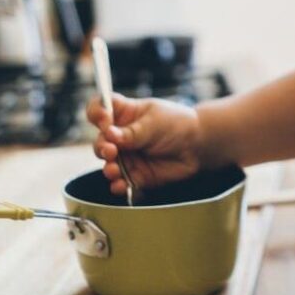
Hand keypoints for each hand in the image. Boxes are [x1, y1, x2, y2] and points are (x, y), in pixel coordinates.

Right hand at [86, 94, 204, 194]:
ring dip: (108, 168)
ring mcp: (126, 156)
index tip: (104, 119)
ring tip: (114, 169)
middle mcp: (120, 137)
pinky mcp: (134, 175)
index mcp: (124, 114)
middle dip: (102, 146)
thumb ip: (133, 132)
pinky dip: (118, 186)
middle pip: (100, 141)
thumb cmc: (176, 124)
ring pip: (107, 164)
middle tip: (111, 150)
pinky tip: (121, 185)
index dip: (97, 113)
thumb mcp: (154, 121)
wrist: (196, 145)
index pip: (100, 109)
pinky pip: (120, 183)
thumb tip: (109, 134)